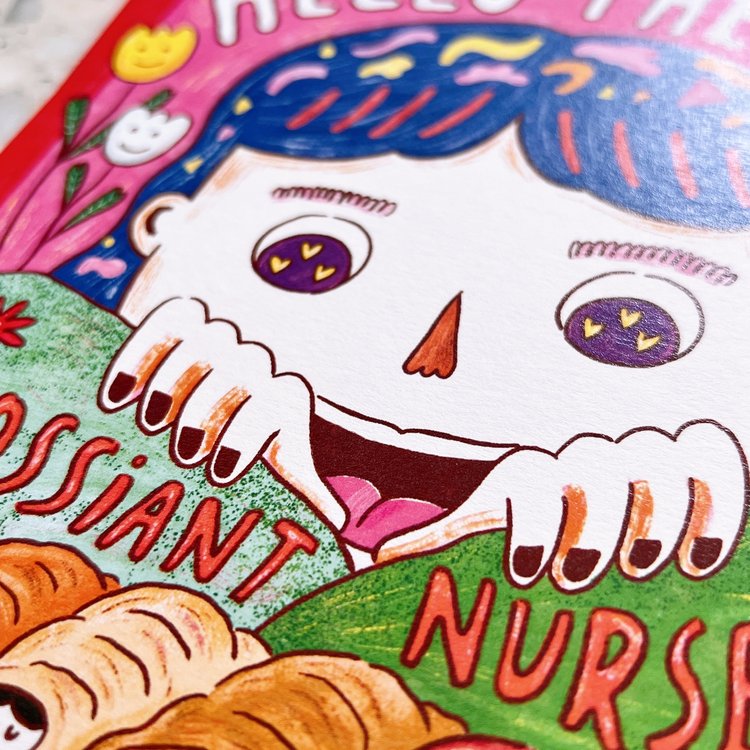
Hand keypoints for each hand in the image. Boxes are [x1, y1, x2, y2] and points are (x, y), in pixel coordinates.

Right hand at [99, 298, 346, 528]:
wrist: (218, 382)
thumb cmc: (249, 436)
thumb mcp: (277, 457)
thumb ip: (302, 482)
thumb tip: (338, 518)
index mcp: (285, 394)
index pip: (279, 402)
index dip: (249, 434)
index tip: (220, 472)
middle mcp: (259, 359)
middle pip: (243, 370)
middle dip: (211, 410)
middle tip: (184, 452)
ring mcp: (224, 334)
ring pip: (208, 341)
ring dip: (176, 381)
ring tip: (151, 423)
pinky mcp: (185, 315)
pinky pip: (169, 321)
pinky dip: (141, 354)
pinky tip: (116, 398)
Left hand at [379, 422, 747, 591]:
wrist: (578, 501)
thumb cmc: (528, 521)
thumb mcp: (482, 524)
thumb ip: (442, 534)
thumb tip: (382, 555)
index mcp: (533, 470)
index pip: (534, 479)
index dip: (536, 520)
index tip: (532, 571)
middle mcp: (586, 459)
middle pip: (598, 462)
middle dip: (596, 519)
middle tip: (584, 575)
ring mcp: (638, 461)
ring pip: (661, 454)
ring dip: (666, 508)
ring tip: (659, 566)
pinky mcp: (688, 475)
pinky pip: (716, 462)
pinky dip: (719, 501)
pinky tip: (705, 557)